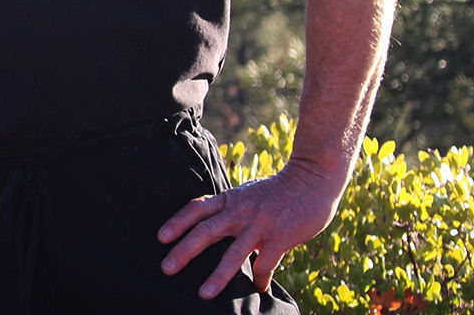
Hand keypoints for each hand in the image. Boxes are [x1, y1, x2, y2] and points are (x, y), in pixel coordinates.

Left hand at [157, 159, 345, 298]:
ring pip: (233, 253)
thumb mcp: (248, 194)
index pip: (196, 208)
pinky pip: (266, 263)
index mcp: (230, 199)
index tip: (160, 238)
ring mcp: (260, 224)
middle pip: (205, 231)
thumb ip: (232, 210)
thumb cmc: (278, 190)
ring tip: (204, 294)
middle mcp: (240, 211)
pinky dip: (260, 278)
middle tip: (166, 268)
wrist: (312, 178)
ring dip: (218, 276)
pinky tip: (258, 289)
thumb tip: (216, 229)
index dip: (177, 222)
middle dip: (184, 251)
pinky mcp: (281, 237)